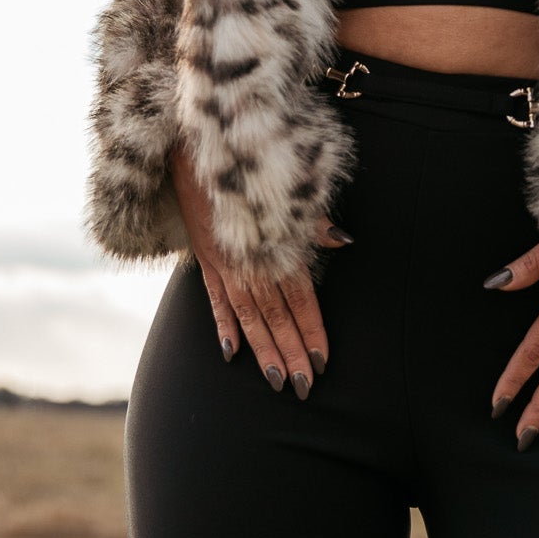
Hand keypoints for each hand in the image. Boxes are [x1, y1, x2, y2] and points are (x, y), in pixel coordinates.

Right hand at [170, 144, 350, 397]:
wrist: (193, 149)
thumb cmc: (250, 166)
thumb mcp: (286, 188)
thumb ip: (313, 222)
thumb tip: (345, 241)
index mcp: (275, 246)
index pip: (300, 300)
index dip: (312, 332)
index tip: (323, 361)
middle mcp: (250, 263)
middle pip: (276, 317)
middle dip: (291, 354)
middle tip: (304, 388)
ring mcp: (225, 265)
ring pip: (248, 317)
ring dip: (263, 351)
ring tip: (277, 381)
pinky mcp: (205, 260)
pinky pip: (216, 301)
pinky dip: (224, 327)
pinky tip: (232, 353)